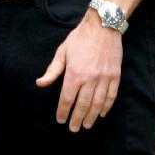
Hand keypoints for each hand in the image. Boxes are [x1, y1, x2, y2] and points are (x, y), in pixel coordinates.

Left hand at [36, 13, 122, 131]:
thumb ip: (53, 70)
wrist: (103, 26)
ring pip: (97, 104)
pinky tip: (101, 113)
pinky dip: (106, 107)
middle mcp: (89, 79)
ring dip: (91, 117)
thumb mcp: (62, 52)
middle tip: (74, 128)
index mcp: (74, 74)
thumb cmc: (80, 38)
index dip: (62, 111)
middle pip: (82, 105)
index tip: (60, 119)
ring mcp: (103, 78)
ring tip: (87, 125)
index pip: (67, 99)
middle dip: (77, 119)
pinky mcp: (115, 76)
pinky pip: (111, 96)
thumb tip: (40, 83)